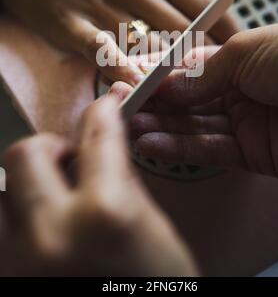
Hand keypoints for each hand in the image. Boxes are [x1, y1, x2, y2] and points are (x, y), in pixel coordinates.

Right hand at [0, 0, 235, 83]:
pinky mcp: (71, 24)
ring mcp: (100, 5)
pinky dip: (120, 69)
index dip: (224, 29)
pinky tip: (136, 85)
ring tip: (188, 90)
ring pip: (146, 44)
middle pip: (181, 29)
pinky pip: (101, 51)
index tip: (237, 48)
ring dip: (170, 69)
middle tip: (218, 77)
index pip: (201, 3)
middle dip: (204, 56)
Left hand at [0, 96, 196, 275]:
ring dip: (26, 192)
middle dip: (49, 148)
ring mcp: (18, 264)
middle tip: (68, 160)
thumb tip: (104, 149)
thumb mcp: (156, 233)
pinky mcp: (4, 281)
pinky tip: (42, 235)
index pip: (99, 136)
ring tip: (52, 206)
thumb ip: (123, 184)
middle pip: (23, 154)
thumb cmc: (158, 291)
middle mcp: (52, 234)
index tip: (105, 104)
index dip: (104, 111)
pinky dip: (16, 226)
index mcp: (105, 214)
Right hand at [124, 22, 277, 177]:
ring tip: (125, 128)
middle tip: (119, 107)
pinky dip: (179, 148)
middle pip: (188, 99)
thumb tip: (164, 86)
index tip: (128, 78)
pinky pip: (210, 150)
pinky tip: (150, 143)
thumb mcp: (245, 52)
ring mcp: (245, 123)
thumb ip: (201, 73)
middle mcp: (240, 90)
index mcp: (240, 59)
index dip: (159, 74)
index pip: (189, 68)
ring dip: (159, 127)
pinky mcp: (253, 154)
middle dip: (153, 103)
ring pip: (194, 126)